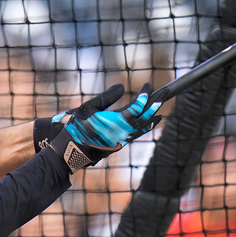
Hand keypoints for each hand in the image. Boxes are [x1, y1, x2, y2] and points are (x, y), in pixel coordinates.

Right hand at [48, 83, 162, 172]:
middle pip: (145, 117)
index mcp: (116, 121)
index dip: (145, 95)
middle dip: (155, 104)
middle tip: (165, 93)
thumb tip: (122, 87)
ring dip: (151, 118)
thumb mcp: (89, 108)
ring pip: (141, 129)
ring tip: (160, 113)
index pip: (138, 106)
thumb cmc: (76, 127)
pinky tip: (147, 124)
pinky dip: (144, 128)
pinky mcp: (117, 146)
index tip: (149, 85)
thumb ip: (107, 97)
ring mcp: (121, 141)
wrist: (69, 151)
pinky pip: (135, 135)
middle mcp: (122, 132)